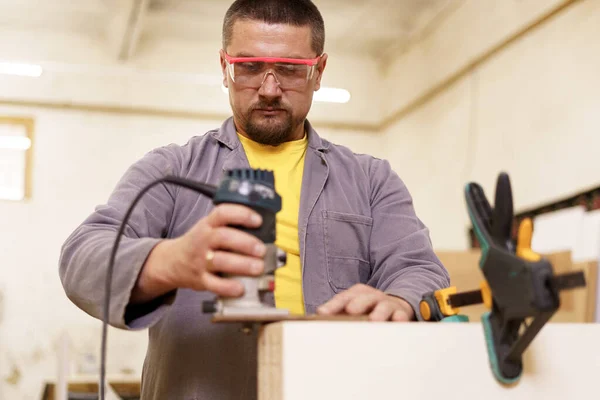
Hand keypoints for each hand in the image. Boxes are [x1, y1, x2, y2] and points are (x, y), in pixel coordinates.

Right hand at [131, 204, 266, 302]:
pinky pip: (214, 284)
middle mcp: (203, 240)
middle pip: (223, 237)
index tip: (258, 220)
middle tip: (262, 250)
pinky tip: (241, 288)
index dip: (241, 215)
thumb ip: (232, 227)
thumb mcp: (210, 228)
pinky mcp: (200, 279)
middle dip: (245, 243)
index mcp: (208, 224)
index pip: (223, 213)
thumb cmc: (201, 243)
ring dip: (242, 265)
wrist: (173, 262)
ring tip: (258, 268)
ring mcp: (200, 260)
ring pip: (220, 261)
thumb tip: (267, 231)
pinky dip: (228, 287)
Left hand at [316, 284, 414, 321]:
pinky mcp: (402, 314)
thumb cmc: (369, 310)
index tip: (323, 312)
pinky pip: (402, 316)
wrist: (397, 305)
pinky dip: (400, 319)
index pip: (345, 297)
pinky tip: (398, 322)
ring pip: (385, 306)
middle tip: (351, 310)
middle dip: (358, 303)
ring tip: (375, 320)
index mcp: (358, 294)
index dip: (334, 304)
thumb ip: (336, 312)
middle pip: (365, 297)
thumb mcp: (353, 308)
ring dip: (379, 312)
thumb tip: (318, 318)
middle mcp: (373, 297)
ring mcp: (388, 304)